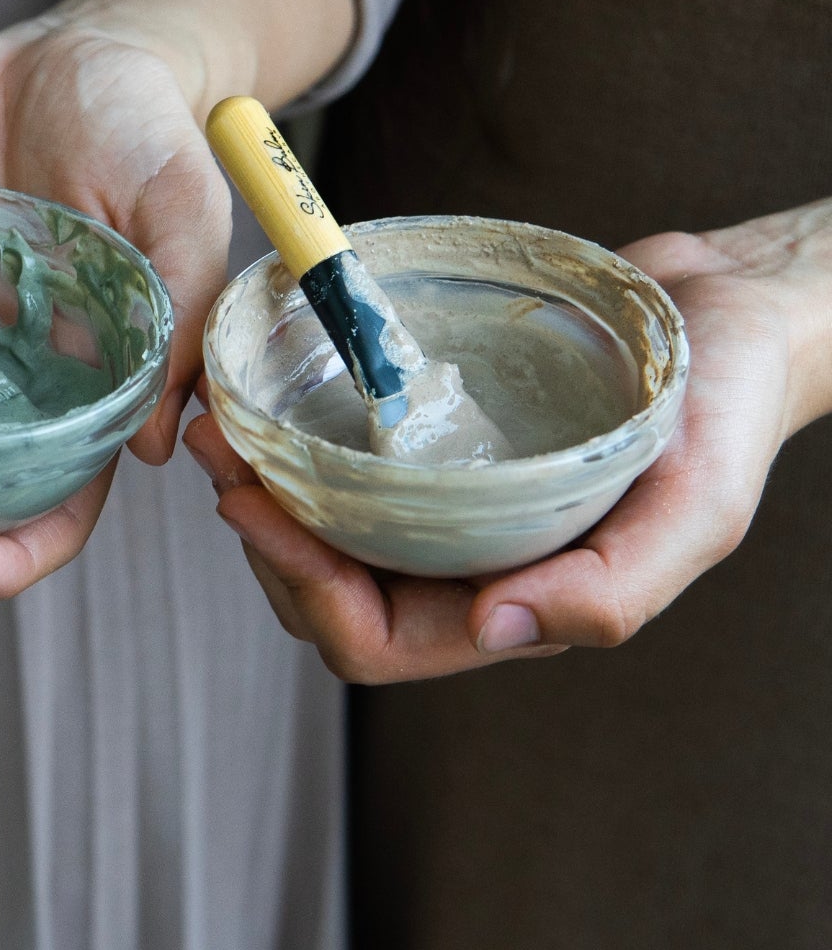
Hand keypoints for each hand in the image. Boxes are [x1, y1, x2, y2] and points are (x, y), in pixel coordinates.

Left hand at [185, 216, 831, 682]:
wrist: (734, 309)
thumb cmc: (727, 411)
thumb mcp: (695, 507)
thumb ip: (609, 591)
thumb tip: (492, 631)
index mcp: (518, 602)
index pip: (374, 640)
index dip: (302, 586)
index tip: (252, 501)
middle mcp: (470, 564)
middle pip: (326, 593)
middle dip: (261, 533)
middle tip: (216, 445)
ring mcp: (449, 504)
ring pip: (323, 531)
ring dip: (265, 486)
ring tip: (224, 416)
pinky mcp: (437, 440)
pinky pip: (345, 463)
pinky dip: (297, 441)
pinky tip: (268, 392)